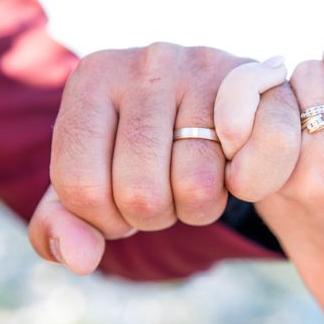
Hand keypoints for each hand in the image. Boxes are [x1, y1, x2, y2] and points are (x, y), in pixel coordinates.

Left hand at [28, 43, 298, 273]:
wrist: (217, 107)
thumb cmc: (143, 151)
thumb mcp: (92, 182)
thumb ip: (64, 223)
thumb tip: (78, 260)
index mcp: (92, 79)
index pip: (80, 187)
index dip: (104, 219)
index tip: (120, 204)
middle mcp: (149, 63)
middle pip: (140, 194)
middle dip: (154, 216)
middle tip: (163, 191)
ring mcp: (207, 68)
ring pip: (198, 187)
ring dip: (200, 207)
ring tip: (197, 176)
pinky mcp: (258, 83)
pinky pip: (254, 162)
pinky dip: (250, 184)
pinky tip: (236, 166)